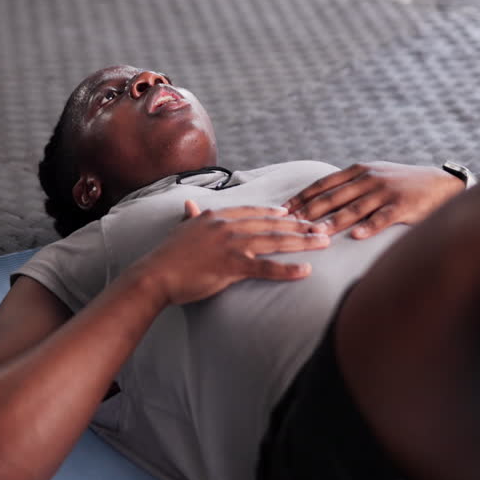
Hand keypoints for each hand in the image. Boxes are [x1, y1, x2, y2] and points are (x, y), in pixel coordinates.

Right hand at [137, 201, 330, 305]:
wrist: (155, 275)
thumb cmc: (167, 257)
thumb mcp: (181, 230)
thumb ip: (191, 216)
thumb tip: (189, 204)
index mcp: (216, 217)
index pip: (252, 212)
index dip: (274, 213)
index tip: (292, 213)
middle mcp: (227, 226)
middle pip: (271, 224)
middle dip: (300, 226)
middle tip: (322, 226)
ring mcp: (231, 244)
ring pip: (275, 241)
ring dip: (303, 242)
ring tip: (324, 242)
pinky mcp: (232, 265)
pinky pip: (266, 267)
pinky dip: (287, 269)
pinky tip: (306, 271)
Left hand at [282, 162, 464, 238]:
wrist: (440, 184)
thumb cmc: (401, 183)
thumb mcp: (373, 176)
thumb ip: (349, 186)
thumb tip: (318, 199)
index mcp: (359, 171)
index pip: (324, 184)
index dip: (302, 197)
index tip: (283, 209)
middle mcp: (369, 178)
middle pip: (334, 197)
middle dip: (309, 211)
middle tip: (289, 225)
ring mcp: (386, 192)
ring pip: (354, 209)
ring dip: (333, 222)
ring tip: (315, 234)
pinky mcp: (402, 206)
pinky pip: (382, 218)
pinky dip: (369, 227)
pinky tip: (356, 237)